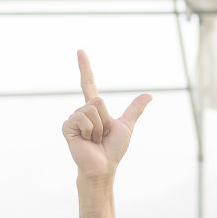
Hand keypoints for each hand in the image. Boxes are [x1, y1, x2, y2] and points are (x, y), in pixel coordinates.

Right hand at [62, 50, 151, 179]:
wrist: (103, 166)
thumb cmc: (113, 149)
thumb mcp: (126, 126)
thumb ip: (134, 109)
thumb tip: (149, 94)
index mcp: (94, 109)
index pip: (88, 84)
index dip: (85, 68)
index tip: (80, 51)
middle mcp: (82, 111)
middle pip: (98, 101)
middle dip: (106, 120)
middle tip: (102, 135)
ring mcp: (73, 118)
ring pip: (92, 109)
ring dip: (99, 128)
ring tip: (95, 139)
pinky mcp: (67, 126)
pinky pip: (83, 118)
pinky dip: (90, 130)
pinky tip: (86, 140)